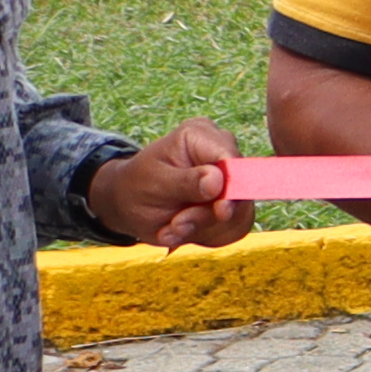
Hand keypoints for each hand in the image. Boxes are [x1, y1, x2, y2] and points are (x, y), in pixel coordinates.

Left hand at [84, 115, 252, 250]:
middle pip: (240, 189)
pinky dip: (208, 236)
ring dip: (205, 229)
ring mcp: (230, 178)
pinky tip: (183, 231)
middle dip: (209, 216)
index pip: (232, 159)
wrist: (130, 205)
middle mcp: (222, 151)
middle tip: (175, 225)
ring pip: (240, 213)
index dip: (231, 188)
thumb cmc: (137, 187)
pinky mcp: (234, 203)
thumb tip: (217, 180)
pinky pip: (235, 227)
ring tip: (172, 229)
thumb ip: (186, 182)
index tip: (220, 211)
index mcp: (200, 135)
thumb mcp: (154, 183)